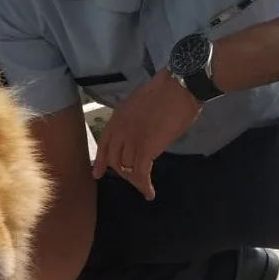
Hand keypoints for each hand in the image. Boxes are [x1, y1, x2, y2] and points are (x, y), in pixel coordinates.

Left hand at [92, 70, 201, 199]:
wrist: (180, 87)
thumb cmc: (168, 91)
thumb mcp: (141, 103)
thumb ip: (135, 119)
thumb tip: (140, 132)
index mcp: (118, 117)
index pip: (104, 143)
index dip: (101, 160)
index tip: (97, 173)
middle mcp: (120, 130)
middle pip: (114, 159)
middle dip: (122, 172)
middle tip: (132, 179)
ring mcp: (132, 139)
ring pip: (126, 168)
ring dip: (134, 180)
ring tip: (143, 185)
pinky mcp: (146, 148)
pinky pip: (140, 173)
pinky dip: (144, 185)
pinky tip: (149, 192)